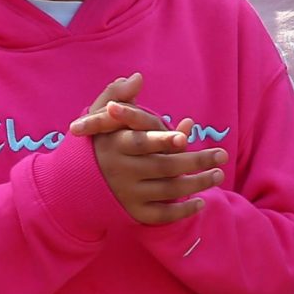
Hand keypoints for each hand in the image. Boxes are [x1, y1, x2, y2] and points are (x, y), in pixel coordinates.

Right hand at [70, 72, 224, 225]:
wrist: (71, 184)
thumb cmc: (95, 142)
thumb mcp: (99, 116)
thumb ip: (118, 95)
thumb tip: (137, 77)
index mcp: (114, 145)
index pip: (141, 142)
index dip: (163, 139)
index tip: (186, 137)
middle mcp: (121, 171)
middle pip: (164, 167)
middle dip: (196, 161)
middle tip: (222, 154)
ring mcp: (126, 194)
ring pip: (168, 191)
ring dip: (197, 184)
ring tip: (219, 174)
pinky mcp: (131, 213)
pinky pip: (160, 216)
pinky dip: (182, 211)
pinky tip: (201, 201)